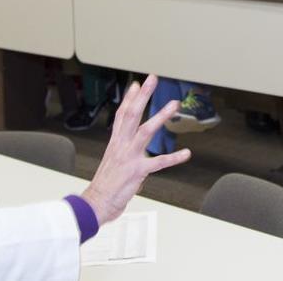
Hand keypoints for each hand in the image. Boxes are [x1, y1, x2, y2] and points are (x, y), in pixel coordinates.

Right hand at [80, 75, 190, 224]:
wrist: (96, 203)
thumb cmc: (105, 185)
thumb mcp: (112, 162)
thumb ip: (124, 153)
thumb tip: (133, 150)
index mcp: (115, 143)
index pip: (122, 115)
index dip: (129, 99)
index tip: (136, 85)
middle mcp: (121, 145)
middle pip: (132, 114)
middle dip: (143, 96)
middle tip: (152, 79)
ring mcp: (129, 157)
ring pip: (146, 131)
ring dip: (160, 116)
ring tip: (173, 104)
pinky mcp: (137, 171)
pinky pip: (158, 163)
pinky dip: (174, 158)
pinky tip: (186, 153)